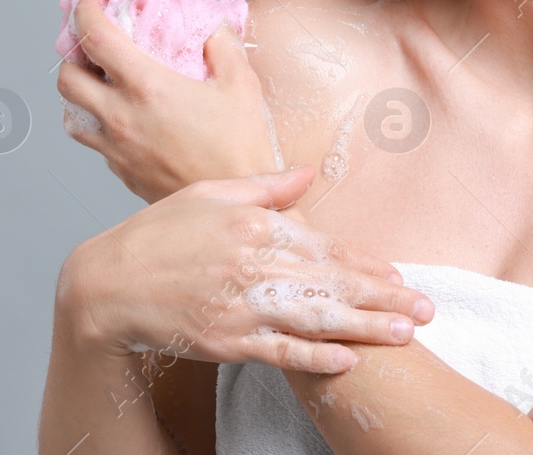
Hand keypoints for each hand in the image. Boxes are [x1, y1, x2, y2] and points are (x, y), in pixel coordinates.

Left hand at [57, 0, 280, 202]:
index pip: (94, 37)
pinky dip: (99, 122)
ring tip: (104, 82)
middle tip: (96, 44)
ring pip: (71, 114)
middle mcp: (121, 118)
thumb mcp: (240, 83)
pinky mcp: (120, 172)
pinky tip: (126, 116)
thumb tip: (205, 23)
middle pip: (66, 77)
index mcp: (147, 88)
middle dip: (74, 54)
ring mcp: (116, 150)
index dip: (86, 10)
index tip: (94, 0)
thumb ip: (219, 43)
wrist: (237, 206)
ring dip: (80, 92)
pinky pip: (94, 141)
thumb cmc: (242, 148)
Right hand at [57, 165, 434, 374]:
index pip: (324, 245)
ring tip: (405, 334)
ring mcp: (241, 306)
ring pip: (317, 318)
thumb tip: (306, 174)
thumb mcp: (209, 194)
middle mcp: (253, 264)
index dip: (365, 261)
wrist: (107, 285)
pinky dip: (316, 356)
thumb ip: (264, 186)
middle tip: (425, 309)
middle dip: (383, 297)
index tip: (399, 273)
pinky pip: (281, 350)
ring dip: (366, 327)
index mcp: (253, 223)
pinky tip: (349, 359)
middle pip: (332, 282)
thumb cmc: (157, 235)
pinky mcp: (227, 341)